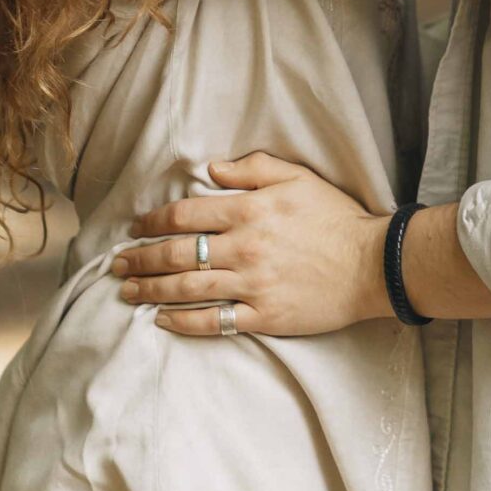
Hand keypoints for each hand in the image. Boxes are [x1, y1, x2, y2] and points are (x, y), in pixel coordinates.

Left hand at [112, 153, 391, 338]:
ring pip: (186, 288)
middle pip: (176, 253)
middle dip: (139, 259)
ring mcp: (252, 284)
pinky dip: (183, 321)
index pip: (184, 215)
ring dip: (150, 290)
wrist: (373, 263)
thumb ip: (252, 169)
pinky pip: (214, 321)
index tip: (134, 229)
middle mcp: (243, 247)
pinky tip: (162, 321)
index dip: (152, 222)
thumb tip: (210, 168)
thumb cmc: (336, 218)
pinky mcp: (264, 315)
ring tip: (127, 292)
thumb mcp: (297, 177)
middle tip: (116, 265)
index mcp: (248, 211)